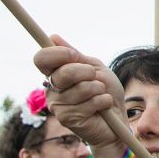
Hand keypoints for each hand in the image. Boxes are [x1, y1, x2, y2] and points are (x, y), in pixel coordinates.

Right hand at [34, 39, 126, 156]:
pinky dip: (103, 101)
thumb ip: (75, 56)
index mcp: (55, 74)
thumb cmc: (105, 92)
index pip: (41, 59)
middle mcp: (52, 90)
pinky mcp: (67, 119)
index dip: (57, 54)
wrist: (117, 119)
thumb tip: (53, 37)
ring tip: (101, 95)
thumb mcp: (94, 68)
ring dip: (99, 89)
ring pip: (81, 88)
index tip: (74, 55)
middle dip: (87, 73)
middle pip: (63, 73)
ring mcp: (57, 106)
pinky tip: (103, 108)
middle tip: (96, 79)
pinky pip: (89, 103)